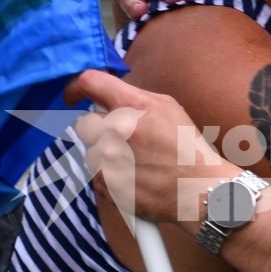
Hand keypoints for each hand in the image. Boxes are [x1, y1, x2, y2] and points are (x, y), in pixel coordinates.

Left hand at [67, 70, 235, 225]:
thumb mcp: (167, 108)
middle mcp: (116, 130)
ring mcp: (109, 160)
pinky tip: (133, 178)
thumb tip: (106, 95)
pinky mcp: (106, 184)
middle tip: (120, 138)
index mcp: (133, 106)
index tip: (73, 95)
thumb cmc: (187, 148)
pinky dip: (109, 176)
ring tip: (135, 163)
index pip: (89, 82)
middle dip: (99, 128)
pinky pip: (96, 175)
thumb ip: (134, 98)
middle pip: (85, 122)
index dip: (76, 86)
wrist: (197, 189)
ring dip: (106, 155)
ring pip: (91, 150)